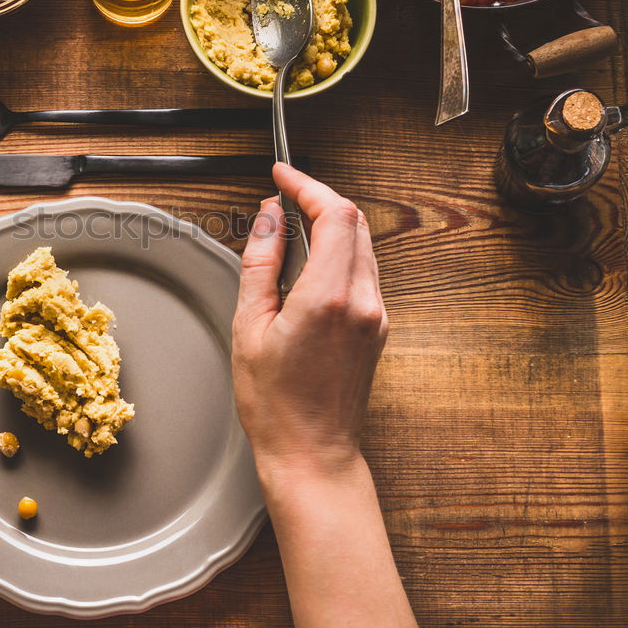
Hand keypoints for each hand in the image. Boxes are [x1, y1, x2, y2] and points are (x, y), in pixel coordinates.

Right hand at [232, 163, 387, 477]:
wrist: (311, 452)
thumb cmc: (275, 403)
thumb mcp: (250, 326)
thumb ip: (261, 263)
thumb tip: (270, 218)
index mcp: (328, 298)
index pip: (334, 214)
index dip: (308, 185)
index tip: (283, 175)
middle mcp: (363, 302)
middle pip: (355, 222)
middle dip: (320, 199)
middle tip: (285, 195)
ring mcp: (376, 315)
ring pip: (363, 243)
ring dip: (332, 224)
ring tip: (293, 225)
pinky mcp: (378, 326)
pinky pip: (364, 270)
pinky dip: (340, 250)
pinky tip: (310, 260)